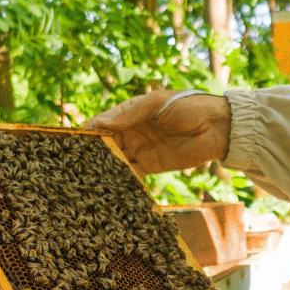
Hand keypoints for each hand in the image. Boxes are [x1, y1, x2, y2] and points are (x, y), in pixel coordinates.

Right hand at [84, 90, 230, 174]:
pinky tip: (108, 186)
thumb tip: (100, 124)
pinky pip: (131, 173)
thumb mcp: (156, 104)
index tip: (72, 141)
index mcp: (130, 112)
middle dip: (91, 152)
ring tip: (85, 178)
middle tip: (73, 164)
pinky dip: (120, 179)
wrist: (217, 127)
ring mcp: (140, 149)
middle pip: (106, 143)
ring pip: (115, 159)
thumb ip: (129, 115)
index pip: (103, 122)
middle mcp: (131, 131)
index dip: (88, 131)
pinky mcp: (151, 165)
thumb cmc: (188, 106)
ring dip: (103, 167)